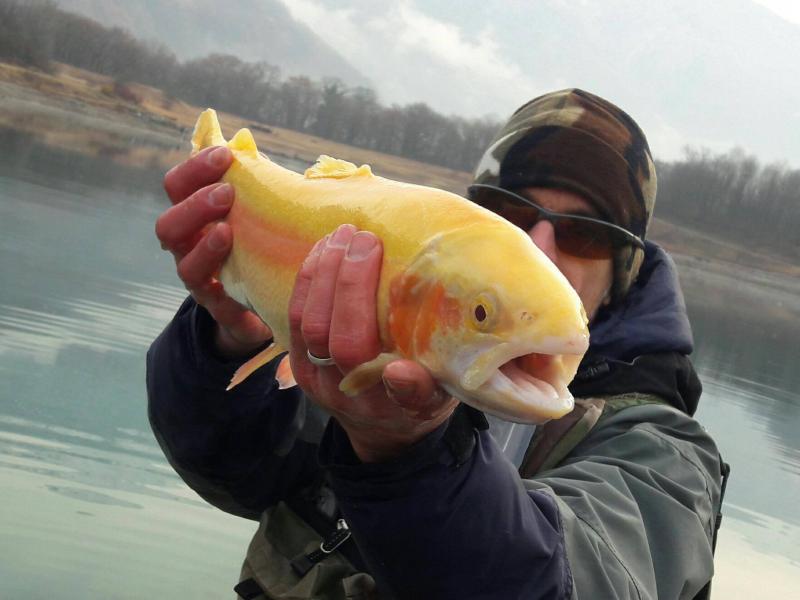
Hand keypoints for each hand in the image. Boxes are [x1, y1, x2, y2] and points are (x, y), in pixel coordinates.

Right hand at [157, 146, 271, 356]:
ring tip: (227, 231)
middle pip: (168, 224)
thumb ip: (261, 184)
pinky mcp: (221, 308)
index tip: (224, 154)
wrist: (269, 302)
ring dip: (204, 245)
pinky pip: (214, 299)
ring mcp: (201, 279)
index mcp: (196, 216)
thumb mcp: (261, 210)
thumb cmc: (263, 243)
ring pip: (184, 263)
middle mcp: (189, 246)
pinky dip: (223, 288)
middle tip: (226, 193)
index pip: (179, 186)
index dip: (195, 168)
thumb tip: (271, 151)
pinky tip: (242, 278)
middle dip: (195, 206)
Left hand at [288, 224, 458, 462]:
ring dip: (323, 272)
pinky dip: (308, 278)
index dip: (393, 370)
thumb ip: (424, 386)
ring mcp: (314, 376)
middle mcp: (344, 392)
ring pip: (307, 322)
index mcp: (385, 404)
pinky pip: (293, 316)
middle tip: (368, 240)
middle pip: (335, 337)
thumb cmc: (419, 396)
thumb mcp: (436, 397)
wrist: (382, 424)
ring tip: (343, 235)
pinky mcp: (296, 360)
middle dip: (348, 282)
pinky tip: (324, 250)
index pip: (383, 381)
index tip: (401, 357)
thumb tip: (402, 373)